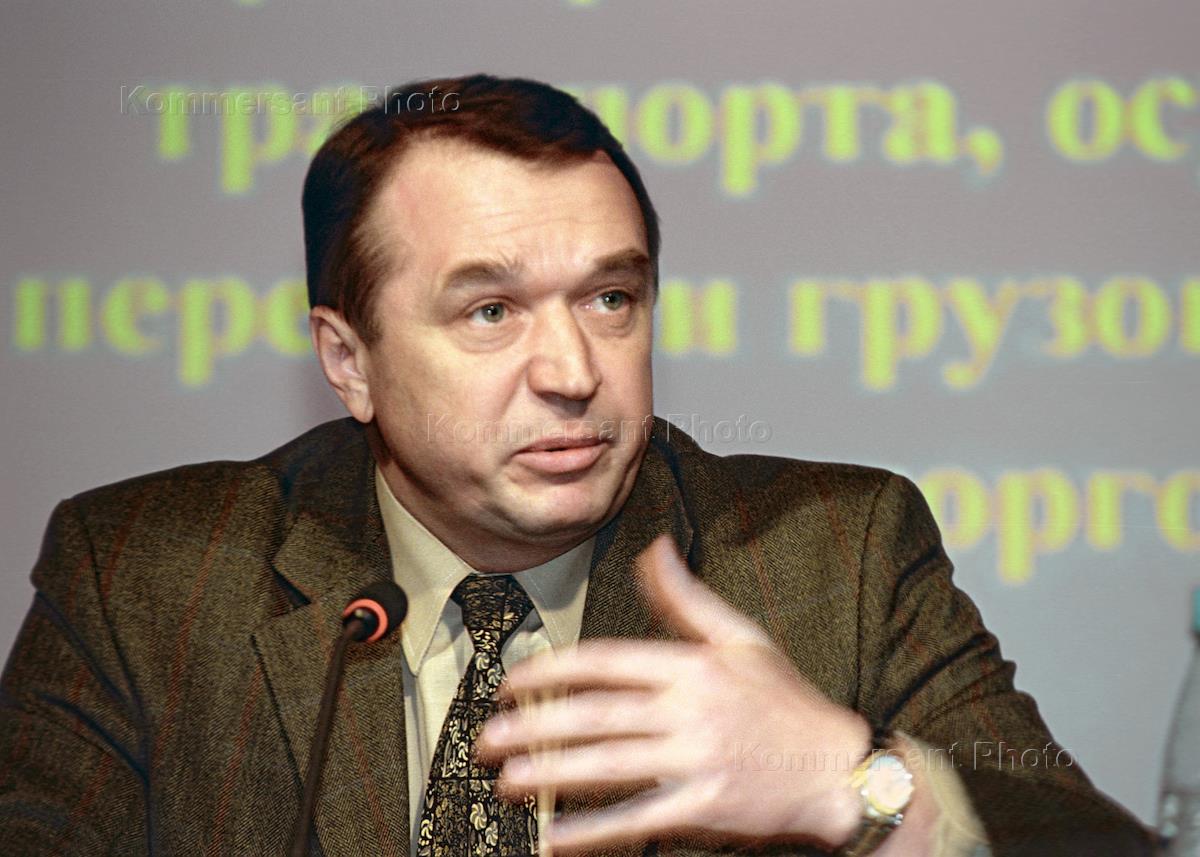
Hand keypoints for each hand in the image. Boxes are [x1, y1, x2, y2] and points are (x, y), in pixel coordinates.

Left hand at [476, 534, 872, 852]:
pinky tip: (554, 837)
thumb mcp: (742, 637)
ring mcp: (698, 759)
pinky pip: (639, 820)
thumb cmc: (785, 702)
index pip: (606, 661)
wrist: (837, 770)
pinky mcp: (706, 807)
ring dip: (551, 774)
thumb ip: (686, 598)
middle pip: (596, 715)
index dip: (552, 670)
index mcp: (692, 665)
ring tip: (507, 781)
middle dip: (535, 727)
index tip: (513, 683)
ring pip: (609, 766)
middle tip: (487, 739)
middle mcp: (691, 709)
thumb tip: (653, 548)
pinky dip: (594, 832)